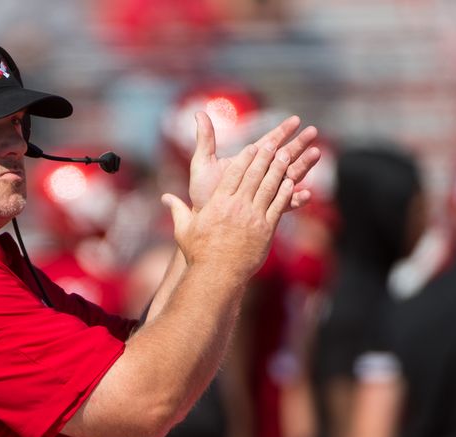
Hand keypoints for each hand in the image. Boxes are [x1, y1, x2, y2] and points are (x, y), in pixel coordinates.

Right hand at [162, 135, 297, 279]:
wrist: (216, 275)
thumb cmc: (199, 253)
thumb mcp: (184, 230)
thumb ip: (177, 210)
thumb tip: (165, 198)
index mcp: (218, 203)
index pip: (234, 173)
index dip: (245, 158)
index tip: (252, 146)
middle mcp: (237, 206)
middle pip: (254, 175)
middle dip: (265, 156)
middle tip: (274, 143)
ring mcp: (253, 218)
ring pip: (269, 187)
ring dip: (278, 169)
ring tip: (286, 155)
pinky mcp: (266, 230)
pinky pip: (278, 206)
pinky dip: (285, 193)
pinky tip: (291, 182)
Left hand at [186, 111, 320, 212]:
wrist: (204, 222)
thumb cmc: (202, 193)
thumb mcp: (202, 164)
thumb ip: (205, 139)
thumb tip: (199, 112)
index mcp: (249, 162)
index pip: (269, 142)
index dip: (283, 131)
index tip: (295, 120)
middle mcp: (261, 176)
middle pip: (286, 156)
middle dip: (300, 143)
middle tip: (313, 131)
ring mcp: (267, 193)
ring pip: (291, 176)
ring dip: (304, 165)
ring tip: (316, 153)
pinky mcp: (268, 212)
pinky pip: (286, 205)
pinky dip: (296, 199)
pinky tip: (306, 193)